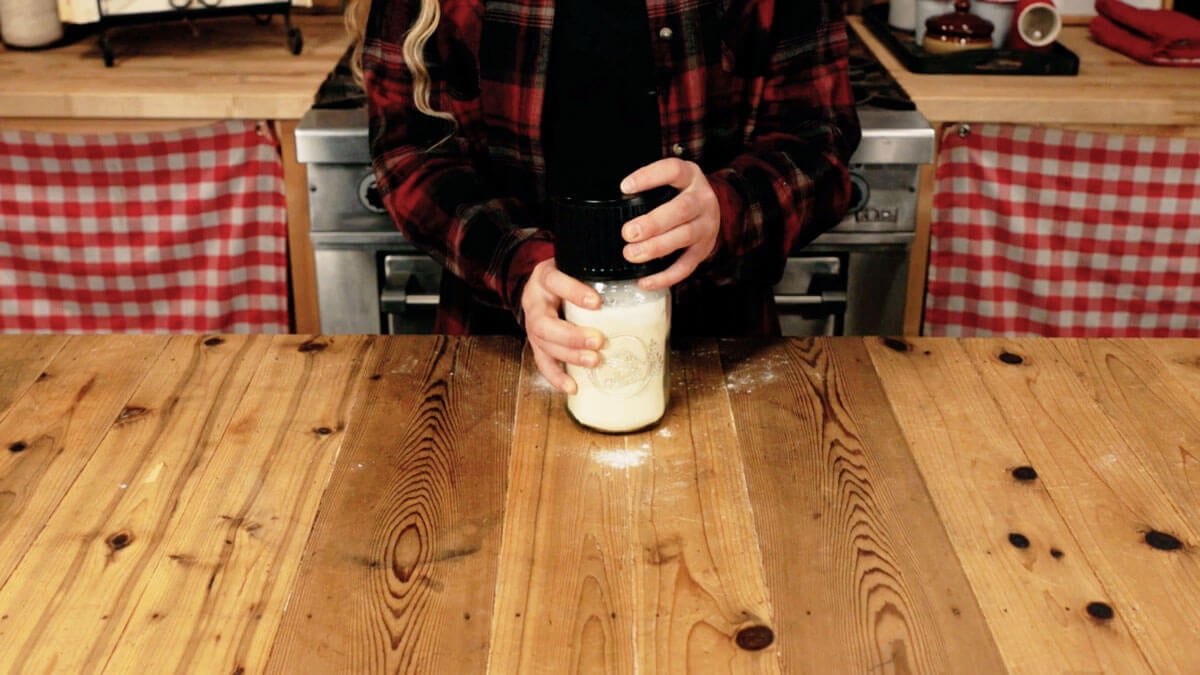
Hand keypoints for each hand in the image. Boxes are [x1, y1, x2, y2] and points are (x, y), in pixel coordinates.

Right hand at [520, 258, 606, 393]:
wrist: (542, 284)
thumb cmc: (566, 275)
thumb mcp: (575, 266)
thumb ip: (596, 272)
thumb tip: (636, 278)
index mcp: (544, 277)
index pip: (555, 281)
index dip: (573, 293)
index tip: (597, 303)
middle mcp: (534, 302)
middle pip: (544, 323)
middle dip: (571, 336)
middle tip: (598, 342)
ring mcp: (531, 325)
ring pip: (543, 344)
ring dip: (569, 356)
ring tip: (593, 362)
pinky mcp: (535, 343)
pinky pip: (542, 362)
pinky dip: (557, 377)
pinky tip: (572, 387)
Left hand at [619, 158, 720, 289]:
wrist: (710, 209)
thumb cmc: (679, 194)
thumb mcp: (670, 180)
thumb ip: (648, 187)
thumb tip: (610, 198)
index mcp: (690, 176)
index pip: (672, 170)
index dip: (649, 178)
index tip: (624, 187)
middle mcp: (702, 199)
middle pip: (681, 209)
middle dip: (653, 223)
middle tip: (628, 232)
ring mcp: (706, 226)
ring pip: (685, 236)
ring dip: (656, 247)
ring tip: (632, 254)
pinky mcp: (704, 250)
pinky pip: (686, 266)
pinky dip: (665, 276)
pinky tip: (645, 280)